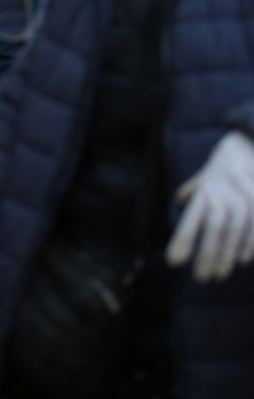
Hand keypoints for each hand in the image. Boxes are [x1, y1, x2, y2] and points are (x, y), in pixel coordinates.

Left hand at [166, 130, 253, 281]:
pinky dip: (250, 244)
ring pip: (234, 231)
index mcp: (206, 191)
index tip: (174, 262)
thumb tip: (180, 199)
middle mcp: (221, 195)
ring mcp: (241, 196)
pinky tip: (245, 259)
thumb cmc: (228, 161)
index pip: (190, 219)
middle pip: (213, 229)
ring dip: (227, 254)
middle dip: (206, 255)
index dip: (182, 241)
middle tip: (201, 278)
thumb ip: (194, 188)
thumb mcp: (207, 172)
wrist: (250, 141)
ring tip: (221, 273)